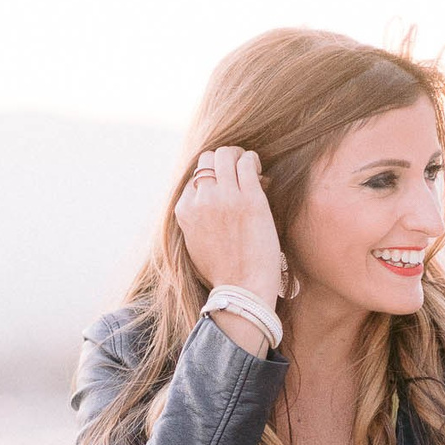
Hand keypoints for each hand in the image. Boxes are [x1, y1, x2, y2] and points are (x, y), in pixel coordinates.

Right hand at [174, 146, 286, 314]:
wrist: (243, 289)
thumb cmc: (224, 271)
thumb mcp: (195, 243)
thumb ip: (195, 218)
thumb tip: (204, 197)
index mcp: (185, 211)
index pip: (194, 176)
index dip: (211, 177)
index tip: (225, 186)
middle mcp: (202, 201)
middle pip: (207, 159)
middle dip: (223, 160)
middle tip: (238, 170)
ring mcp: (226, 198)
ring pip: (226, 154)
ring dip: (239, 157)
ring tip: (250, 168)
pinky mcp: (250, 199)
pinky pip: (247, 163)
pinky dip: (253, 161)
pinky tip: (259, 172)